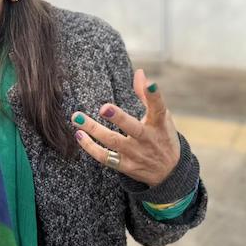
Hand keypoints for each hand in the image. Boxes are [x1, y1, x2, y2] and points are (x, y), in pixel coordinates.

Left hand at [72, 69, 180, 186]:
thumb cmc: (162, 137)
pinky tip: (79, 135)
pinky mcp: (126, 166)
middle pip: (134, 128)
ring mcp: (136, 154)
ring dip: (94, 130)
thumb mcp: (161, 117)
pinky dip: (91, 147)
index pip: (158, 107)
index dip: (154, 96)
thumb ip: (147, 95)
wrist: (169, 173)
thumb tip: (140, 72)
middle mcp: (148, 139)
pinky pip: (105, 157)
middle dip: (119, 118)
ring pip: (114, 142)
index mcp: (159, 123)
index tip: (150, 84)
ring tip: (77, 118)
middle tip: (104, 107)